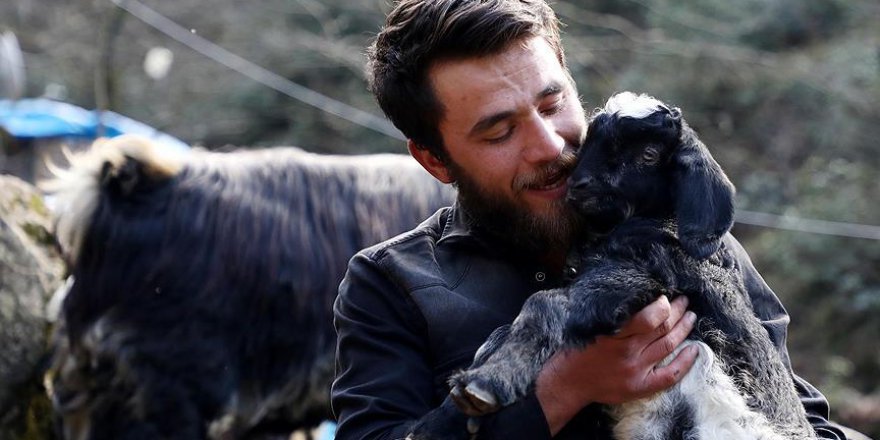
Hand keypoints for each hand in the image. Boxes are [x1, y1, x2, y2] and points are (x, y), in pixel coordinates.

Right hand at [535, 295, 697, 434]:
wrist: (568, 382)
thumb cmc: (577, 350)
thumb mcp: (591, 326)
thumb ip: (615, 316)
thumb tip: (641, 299)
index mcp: (614, 335)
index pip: (648, 318)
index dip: (662, 305)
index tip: (665, 297)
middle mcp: (627, 352)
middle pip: (662, 328)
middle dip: (677, 311)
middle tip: (683, 301)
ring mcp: (636, 371)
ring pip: (668, 345)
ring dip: (683, 328)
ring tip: (690, 317)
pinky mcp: (640, 386)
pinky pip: (670, 375)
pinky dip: (685, 361)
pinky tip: (694, 349)